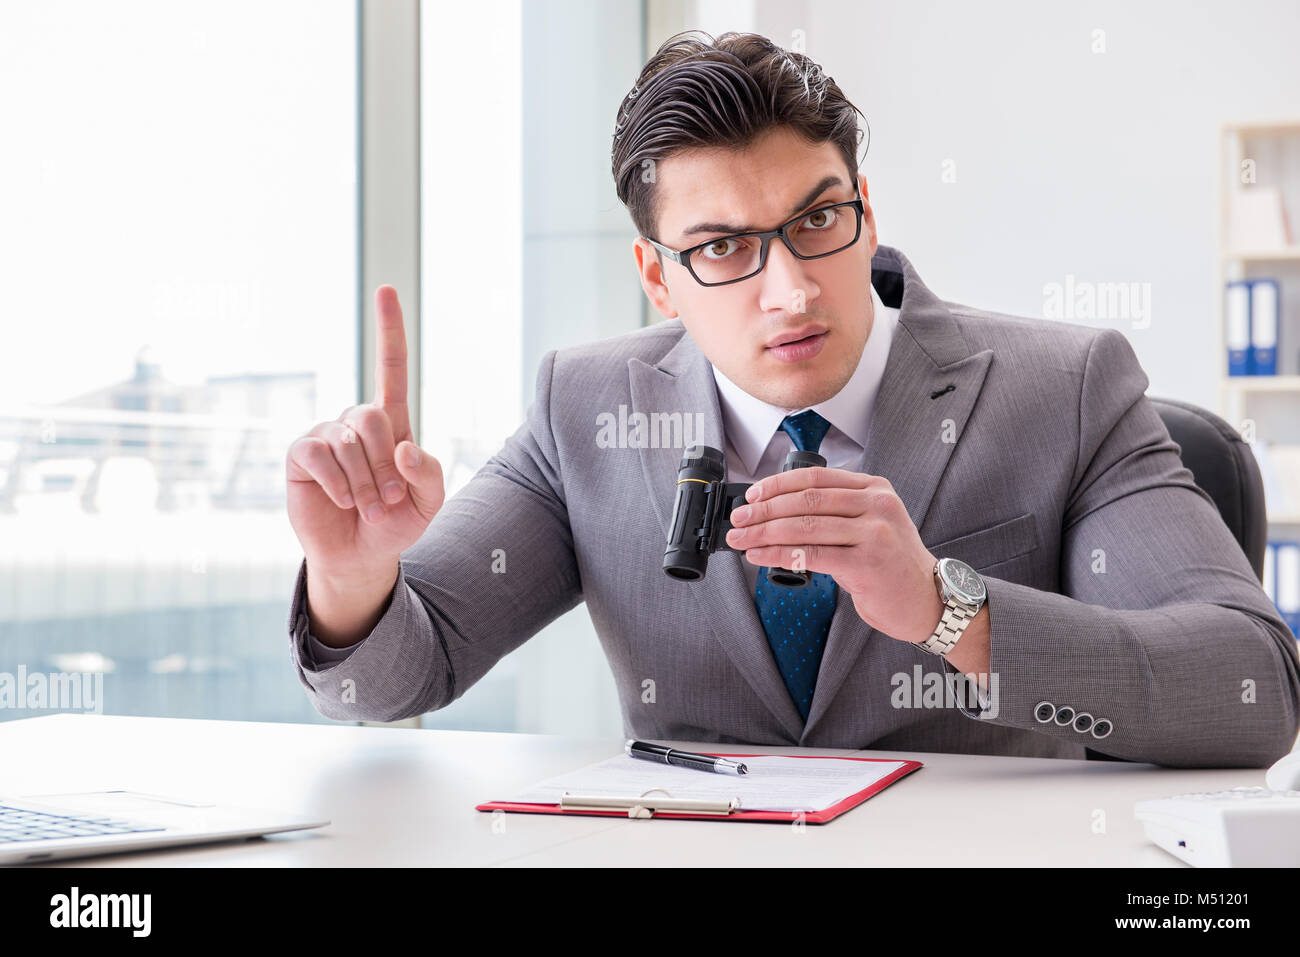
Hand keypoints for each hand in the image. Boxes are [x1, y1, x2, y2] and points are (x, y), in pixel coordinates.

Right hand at [286, 286, 444, 575]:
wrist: (362, 556)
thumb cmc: (397, 522)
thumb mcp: (429, 502)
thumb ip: (429, 472)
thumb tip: (402, 444)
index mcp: (392, 424)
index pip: (391, 369)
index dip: (390, 330)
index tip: (386, 289)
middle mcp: (356, 422)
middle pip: (371, 416)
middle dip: (384, 465)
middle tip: (388, 501)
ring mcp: (326, 436)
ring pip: (348, 442)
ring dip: (364, 483)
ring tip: (367, 509)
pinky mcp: (301, 456)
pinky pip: (318, 455)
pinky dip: (337, 483)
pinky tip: (343, 501)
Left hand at [724, 467, 943, 644]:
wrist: (928, 601)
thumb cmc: (892, 566)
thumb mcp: (871, 526)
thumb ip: (835, 514)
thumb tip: (777, 515)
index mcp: (875, 489)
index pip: (816, 477)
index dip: (778, 484)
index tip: (752, 494)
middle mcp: (877, 505)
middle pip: (806, 500)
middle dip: (764, 509)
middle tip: (738, 518)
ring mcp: (874, 533)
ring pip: (804, 526)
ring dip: (764, 532)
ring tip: (741, 538)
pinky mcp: (866, 563)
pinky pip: (810, 554)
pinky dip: (778, 554)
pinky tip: (759, 556)